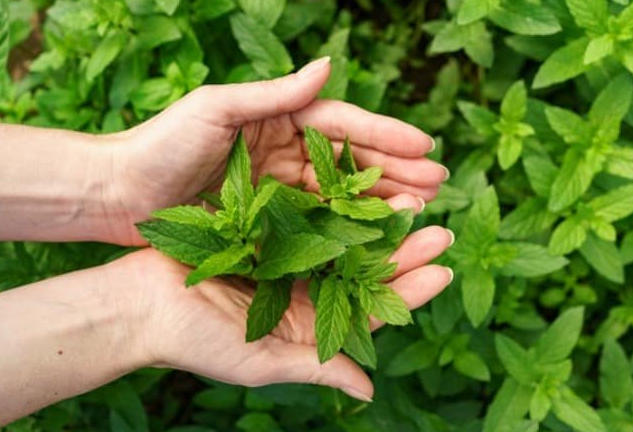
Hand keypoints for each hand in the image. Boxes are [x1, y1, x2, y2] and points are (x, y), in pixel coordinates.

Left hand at [106, 57, 447, 244]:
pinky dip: (347, 228)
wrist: (119, 193)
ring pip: (340, 195)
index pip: (342, 125)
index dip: (386, 135)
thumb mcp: (218, 109)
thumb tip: (331, 64)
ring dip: (380, 201)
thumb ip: (276, 94)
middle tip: (439, 184)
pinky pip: (316, 224)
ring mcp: (278, 188)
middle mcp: (285, 152)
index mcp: (278, 119)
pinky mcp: (267, 221)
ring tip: (420, 210)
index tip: (426, 146)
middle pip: (351, 161)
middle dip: (396, 171)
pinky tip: (376, 236)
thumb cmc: (161, 143)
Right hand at [129, 195, 453, 401]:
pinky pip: (309, 218)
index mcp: (308, 329)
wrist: (140, 303)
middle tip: (439, 230)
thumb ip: (317, 370)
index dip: (409, 292)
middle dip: (404, 253)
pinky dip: (335, 206)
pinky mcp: (265, 235)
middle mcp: (303, 294)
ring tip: (410, 204)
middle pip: (365, 274)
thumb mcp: (259, 362)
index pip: (371, 313)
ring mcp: (285, 263)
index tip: (443, 271)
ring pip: (344, 243)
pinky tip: (359, 190)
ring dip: (376, 225)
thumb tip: (369, 391)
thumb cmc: (195, 340)